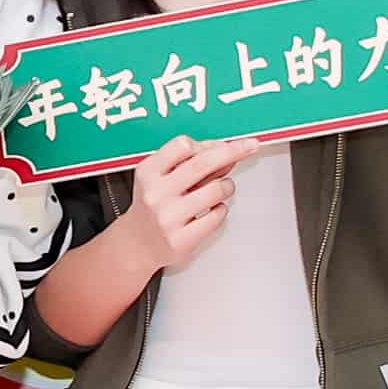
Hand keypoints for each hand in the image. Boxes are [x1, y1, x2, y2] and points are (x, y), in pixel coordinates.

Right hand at [113, 135, 258, 270]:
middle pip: (202, 163)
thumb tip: (226, 150)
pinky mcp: (182, 239)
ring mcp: (168, 217)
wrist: (137, 243)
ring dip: (227, 186)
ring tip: (221, 189)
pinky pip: (217, 216)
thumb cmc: (155, 204)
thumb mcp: (161, 176)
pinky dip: (221, 210)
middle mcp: (156, 193)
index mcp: (148, 172)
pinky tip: (212, 210)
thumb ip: (191, 162)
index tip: (224, 145)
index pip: (183, 146)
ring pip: (216, 190)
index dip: (207, 144)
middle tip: (250, 146)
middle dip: (232, 151)